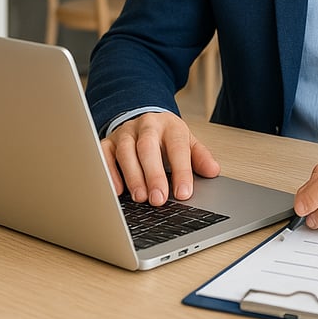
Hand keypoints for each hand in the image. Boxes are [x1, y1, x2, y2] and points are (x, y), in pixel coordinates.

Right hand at [100, 111, 219, 205]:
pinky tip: (117, 191)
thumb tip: (213, 171)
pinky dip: (109, 172)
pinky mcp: (108, 142)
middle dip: (153, 175)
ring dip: (133, 176)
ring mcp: (126, 133)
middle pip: (148, 147)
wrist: (145, 119)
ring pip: (126, 151)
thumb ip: (200, 157)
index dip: (181, 170)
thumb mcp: (188, 142)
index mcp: (170, 126)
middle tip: (158, 199)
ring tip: (140, 198)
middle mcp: (146, 126)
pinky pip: (104, 155)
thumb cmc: (167, 137)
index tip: (184, 193)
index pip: (177, 147)